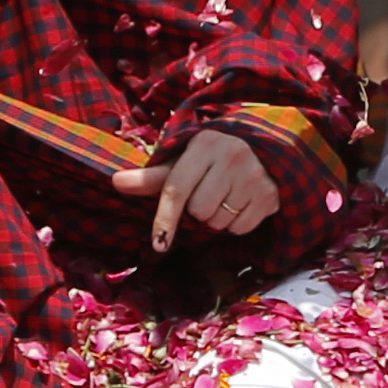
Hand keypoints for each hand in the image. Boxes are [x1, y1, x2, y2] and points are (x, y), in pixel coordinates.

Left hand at [113, 128, 279, 252]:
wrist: (264, 148)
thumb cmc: (213, 158)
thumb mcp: (185, 161)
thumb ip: (153, 177)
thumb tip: (116, 182)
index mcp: (205, 145)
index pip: (177, 189)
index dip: (165, 219)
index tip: (158, 243)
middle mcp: (232, 156)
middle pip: (198, 211)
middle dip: (198, 210)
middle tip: (208, 192)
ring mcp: (254, 176)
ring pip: (219, 222)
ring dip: (217, 218)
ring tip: (226, 196)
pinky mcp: (270, 195)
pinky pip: (240, 228)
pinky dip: (236, 223)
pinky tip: (241, 203)